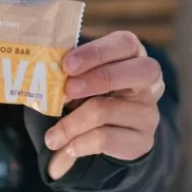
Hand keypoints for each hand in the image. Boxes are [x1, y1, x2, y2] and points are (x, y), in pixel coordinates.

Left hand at [43, 31, 164, 180]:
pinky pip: (106, 138)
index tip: (67, 65)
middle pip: (138, 72)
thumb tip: (43, 75)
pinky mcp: (142, 139)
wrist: (108, 135)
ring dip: (71, 124)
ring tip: (51, 137)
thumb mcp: (81, 78)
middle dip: (97, 79)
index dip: (97, 52)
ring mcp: (148, 112)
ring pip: (107, 110)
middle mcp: (148, 82)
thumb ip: (70, 73)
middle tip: (66, 91)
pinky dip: (79, 143)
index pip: (126, 44)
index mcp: (133, 56)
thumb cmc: (90, 94)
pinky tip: (67, 147)